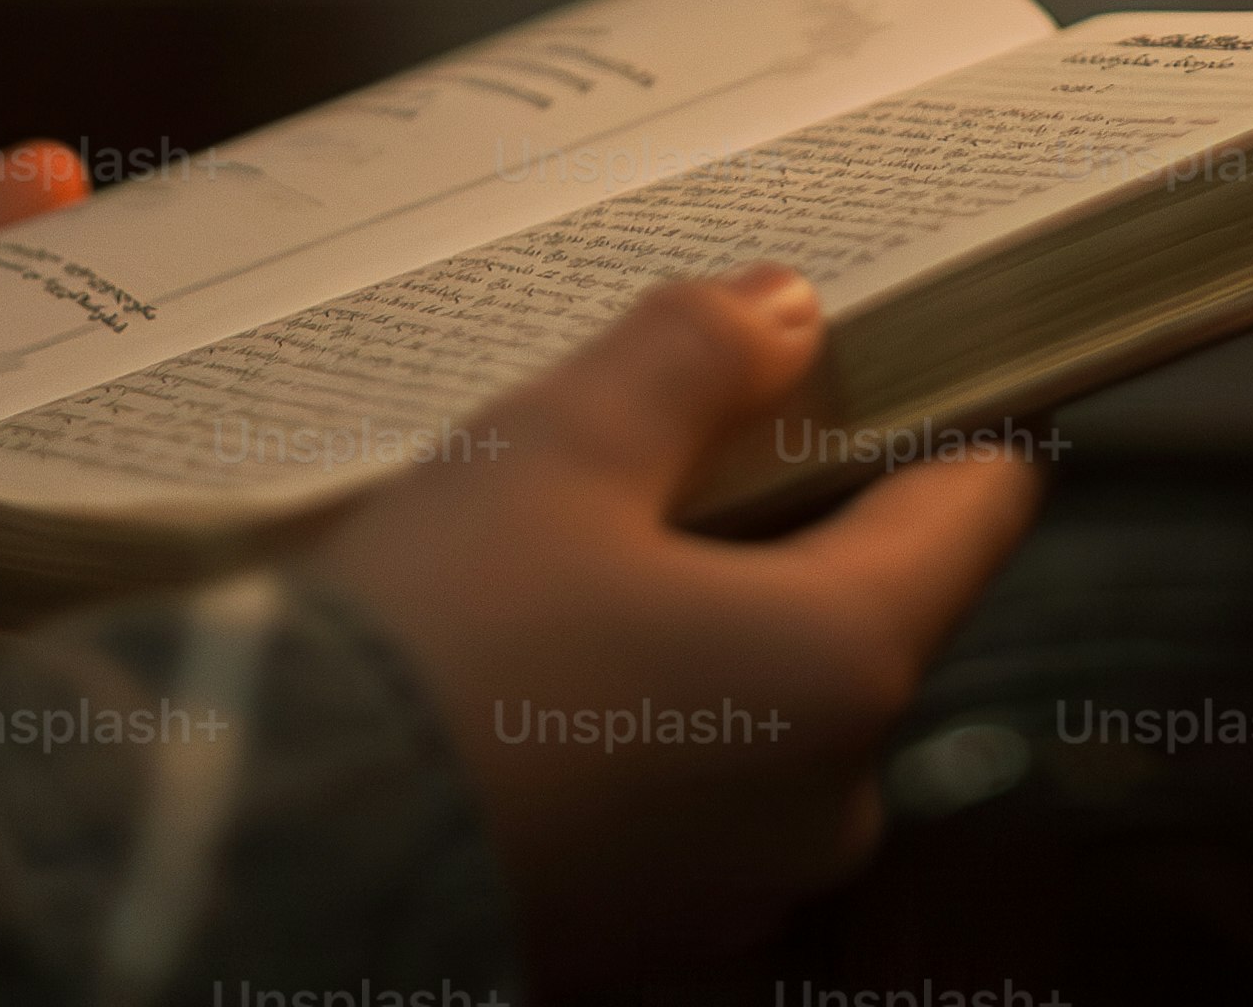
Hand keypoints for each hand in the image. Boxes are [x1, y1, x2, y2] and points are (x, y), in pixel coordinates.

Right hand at [312, 269, 1038, 987]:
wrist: (279, 862)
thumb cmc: (440, 645)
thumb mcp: (560, 447)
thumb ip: (693, 357)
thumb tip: (785, 308)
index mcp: (847, 663)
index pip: (973, 510)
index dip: (937, 417)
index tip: (881, 367)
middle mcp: (831, 802)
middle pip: (859, 611)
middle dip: (774, 531)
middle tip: (648, 466)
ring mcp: (739, 892)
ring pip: (761, 712)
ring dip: (694, 639)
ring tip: (557, 578)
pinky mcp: (647, 944)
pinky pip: (680, 804)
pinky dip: (632, 736)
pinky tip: (523, 687)